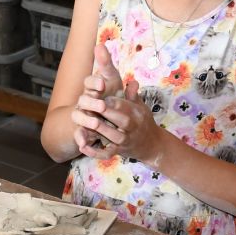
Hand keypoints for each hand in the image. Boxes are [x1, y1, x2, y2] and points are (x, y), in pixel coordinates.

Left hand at [70, 44, 161, 161]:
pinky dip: (95, 152)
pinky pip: (107, 153)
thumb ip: (133, 95)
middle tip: (91, 105)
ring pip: (115, 136)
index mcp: (137, 113)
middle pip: (121, 119)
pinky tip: (83, 147)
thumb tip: (132, 82)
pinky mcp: (119, 151)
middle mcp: (133, 126)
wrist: (152, 145)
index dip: (111, 100)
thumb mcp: (140, 106)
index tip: (98, 93)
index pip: (123, 105)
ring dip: (102, 130)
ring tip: (88, 123)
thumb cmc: (142, 121)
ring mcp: (126, 140)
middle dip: (107, 112)